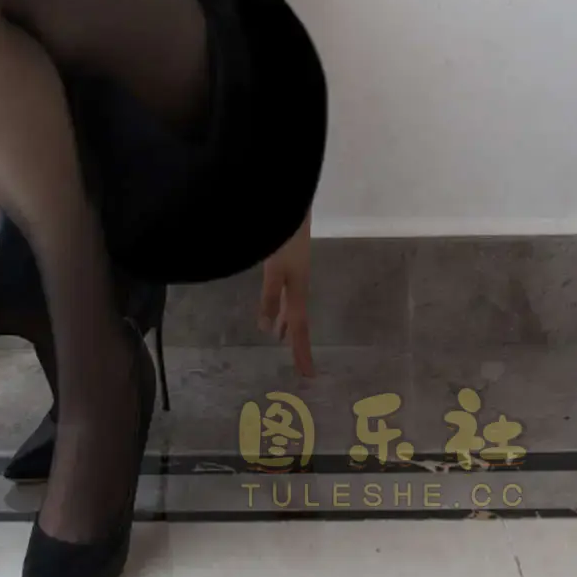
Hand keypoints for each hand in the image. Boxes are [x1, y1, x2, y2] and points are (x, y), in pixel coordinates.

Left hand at [257, 208, 314, 374]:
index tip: (309, 376)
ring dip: (286, 319)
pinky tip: (275, 298)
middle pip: (296, 316)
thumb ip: (269, 296)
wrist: (290, 199)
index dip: (302, 352)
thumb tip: (267, 330)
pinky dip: (280, 301)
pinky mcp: (287, 257)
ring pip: (290, 302)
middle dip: (294, 337)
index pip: (300, 327)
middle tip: (294, 358)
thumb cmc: (283, 235)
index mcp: (298, 288)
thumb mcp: (275, 268)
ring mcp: (294, 269)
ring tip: (278, 333)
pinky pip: (285, 290)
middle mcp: (299, 282)